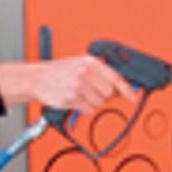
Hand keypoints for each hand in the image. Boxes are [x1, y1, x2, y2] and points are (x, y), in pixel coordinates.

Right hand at [0, 56, 138, 112]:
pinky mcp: (73, 98)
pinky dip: (85, 108)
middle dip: (103, 96)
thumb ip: (101, 75)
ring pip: (100, 103)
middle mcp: (86, 72)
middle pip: (109, 93)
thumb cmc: (59, 72)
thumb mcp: (80, 65)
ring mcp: (80, 85)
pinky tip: (76, 100)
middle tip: (91, 92)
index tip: (133, 97)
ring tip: (80, 94)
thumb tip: (121, 89)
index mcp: (90, 62)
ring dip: (93, 102)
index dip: (127, 89)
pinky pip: (90, 109)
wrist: (37, 78)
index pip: (115, 78)